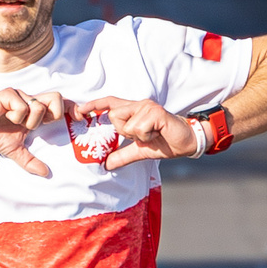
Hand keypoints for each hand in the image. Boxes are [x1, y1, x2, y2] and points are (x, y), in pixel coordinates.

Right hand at [0, 87, 72, 178]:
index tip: (80, 118)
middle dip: (54, 113)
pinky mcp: (8, 94)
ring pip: (39, 106)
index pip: (60, 104)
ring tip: (16, 124)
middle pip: (57, 97)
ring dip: (30, 120)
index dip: (72, 108)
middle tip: (40, 126)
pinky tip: (5, 117)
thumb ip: (30, 161)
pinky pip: (22, 106)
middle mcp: (30, 99)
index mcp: (34, 111)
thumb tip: (46, 173)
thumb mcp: (14, 150)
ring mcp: (19, 95)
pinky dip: (16, 117)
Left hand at [72, 96, 196, 168]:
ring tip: (151, 135)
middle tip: (140, 136)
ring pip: (126, 124)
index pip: (110, 103)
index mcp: (134, 110)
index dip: (94, 105)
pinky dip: (146, 136)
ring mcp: (147, 107)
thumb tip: (106, 165)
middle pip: (114, 115)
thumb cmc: (165, 141)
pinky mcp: (156, 112)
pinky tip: (157, 134)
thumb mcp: (140, 151)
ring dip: (137, 136)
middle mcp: (139, 105)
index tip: (78, 110)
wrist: (188, 142)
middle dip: (123, 131)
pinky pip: (139, 128)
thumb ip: (122, 155)